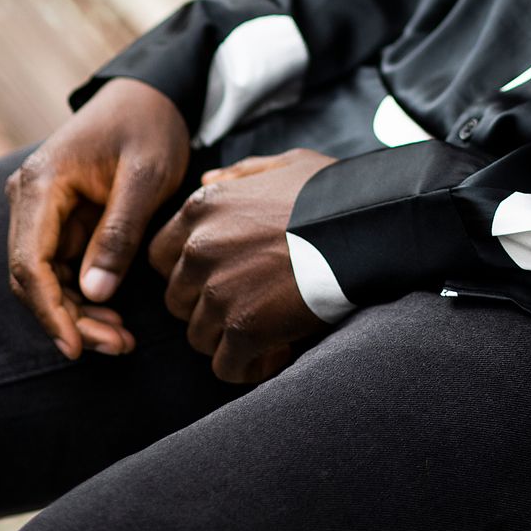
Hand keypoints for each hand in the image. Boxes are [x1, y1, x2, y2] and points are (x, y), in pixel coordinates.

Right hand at [5, 76, 190, 360]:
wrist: (150, 96)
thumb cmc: (150, 126)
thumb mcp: (146, 176)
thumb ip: (120, 233)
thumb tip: (93, 293)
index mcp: (42, 183)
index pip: (30, 262)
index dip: (50, 311)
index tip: (77, 346)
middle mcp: (29, 198)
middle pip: (33, 277)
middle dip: (70, 319)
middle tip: (117, 345)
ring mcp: (41, 210)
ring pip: (46, 279)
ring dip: (78, 313)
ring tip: (121, 339)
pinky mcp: (58, 219)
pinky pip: (61, 267)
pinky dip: (83, 295)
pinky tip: (114, 317)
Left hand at [147, 149, 335, 383]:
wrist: (369, 224)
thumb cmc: (333, 192)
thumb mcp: (285, 165)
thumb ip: (239, 175)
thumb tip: (206, 180)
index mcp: (203, 209)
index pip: (161, 255)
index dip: (190, 271)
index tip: (223, 275)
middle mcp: (200, 249)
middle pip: (178, 300)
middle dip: (208, 307)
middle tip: (251, 303)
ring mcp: (219, 291)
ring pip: (200, 336)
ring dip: (230, 338)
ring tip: (269, 330)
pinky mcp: (243, 328)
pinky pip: (226, 366)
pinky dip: (250, 366)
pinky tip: (279, 351)